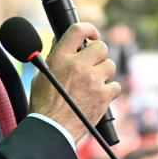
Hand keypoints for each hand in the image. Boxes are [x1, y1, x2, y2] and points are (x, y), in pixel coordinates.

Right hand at [29, 22, 120, 140]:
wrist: (51, 129)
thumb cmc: (43, 105)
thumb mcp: (42, 75)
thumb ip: (54, 56)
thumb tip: (62, 41)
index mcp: (60, 58)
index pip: (78, 30)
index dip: (88, 29)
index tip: (91, 34)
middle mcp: (78, 66)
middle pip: (101, 47)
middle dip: (98, 54)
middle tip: (93, 62)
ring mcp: (92, 80)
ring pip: (110, 65)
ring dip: (104, 73)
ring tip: (93, 83)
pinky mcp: (103, 96)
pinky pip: (115, 86)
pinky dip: (109, 91)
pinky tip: (98, 96)